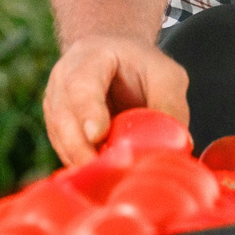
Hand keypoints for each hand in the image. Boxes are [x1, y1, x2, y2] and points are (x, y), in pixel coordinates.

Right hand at [42, 34, 189, 166]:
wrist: (115, 58)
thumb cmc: (141, 65)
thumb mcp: (165, 74)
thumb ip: (170, 103)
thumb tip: (180, 144)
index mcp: (89, 57)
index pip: (81, 84)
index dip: (88, 111)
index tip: (98, 135)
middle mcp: (62, 80)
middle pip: (63, 117)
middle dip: (81, 148)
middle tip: (105, 169)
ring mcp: (54, 105)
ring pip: (59, 138)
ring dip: (81, 161)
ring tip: (107, 177)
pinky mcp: (57, 128)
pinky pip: (63, 151)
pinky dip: (80, 165)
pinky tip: (101, 175)